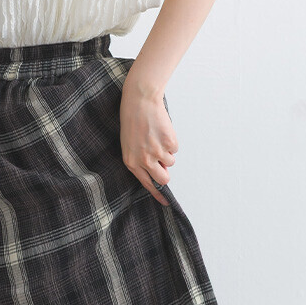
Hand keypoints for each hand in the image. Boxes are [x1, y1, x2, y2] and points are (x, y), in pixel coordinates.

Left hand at [118, 76, 177, 206]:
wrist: (139, 102)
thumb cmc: (133, 122)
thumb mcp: (130, 145)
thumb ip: (140, 160)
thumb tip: (157, 171)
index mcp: (132, 162)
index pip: (146, 184)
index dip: (157, 194)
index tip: (165, 202)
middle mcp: (144, 160)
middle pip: (163, 178)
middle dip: (166, 174)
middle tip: (164, 165)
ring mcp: (158, 152)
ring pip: (171, 162)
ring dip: (167, 152)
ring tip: (156, 137)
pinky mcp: (169, 143)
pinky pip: (176, 149)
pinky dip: (171, 141)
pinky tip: (162, 131)